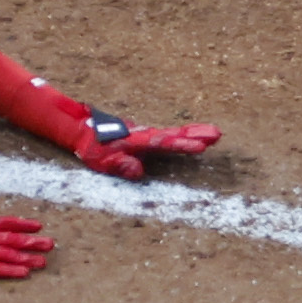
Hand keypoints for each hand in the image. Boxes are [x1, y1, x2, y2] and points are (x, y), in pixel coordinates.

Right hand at [0, 215, 51, 278]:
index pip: (4, 222)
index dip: (22, 223)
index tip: (38, 225)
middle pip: (10, 237)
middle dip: (30, 241)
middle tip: (50, 244)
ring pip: (5, 253)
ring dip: (24, 257)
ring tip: (41, 261)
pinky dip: (8, 270)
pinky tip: (23, 273)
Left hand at [70, 109, 224, 179]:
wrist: (83, 130)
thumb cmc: (93, 148)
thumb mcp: (103, 161)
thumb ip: (121, 165)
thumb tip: (139, 172)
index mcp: (139, 140)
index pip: (165, 143)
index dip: (183, 146)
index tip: (201, 147)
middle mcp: (145, 135)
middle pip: (175, 134)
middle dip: (196, 134)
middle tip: (218, 134)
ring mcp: (146, 135)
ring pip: (173, 134)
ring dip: (192, 133)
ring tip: (213, 134)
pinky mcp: (144, 137)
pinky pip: (167, 137)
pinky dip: (181, 136)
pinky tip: (189, 138)